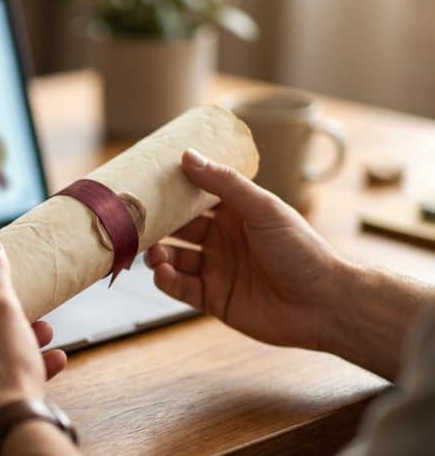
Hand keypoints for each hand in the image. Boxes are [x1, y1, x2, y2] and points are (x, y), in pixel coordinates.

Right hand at [145, 149, 345, 349]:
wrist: (323, 305)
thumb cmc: (301, 250)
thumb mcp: (262, 207)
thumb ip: (223, 183)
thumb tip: (188, 156)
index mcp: (236, 214)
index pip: (195, 199)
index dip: (172, 193)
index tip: (147, 184)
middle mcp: (223, 240)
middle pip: (179, 229)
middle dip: (158, 226)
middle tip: (137, 222)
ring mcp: (217, 270)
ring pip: (175, 258)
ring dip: (159, 254)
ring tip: (153, 252)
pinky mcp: (213, 299)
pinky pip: (181, 288)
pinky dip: (167, 280)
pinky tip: (163, 273)